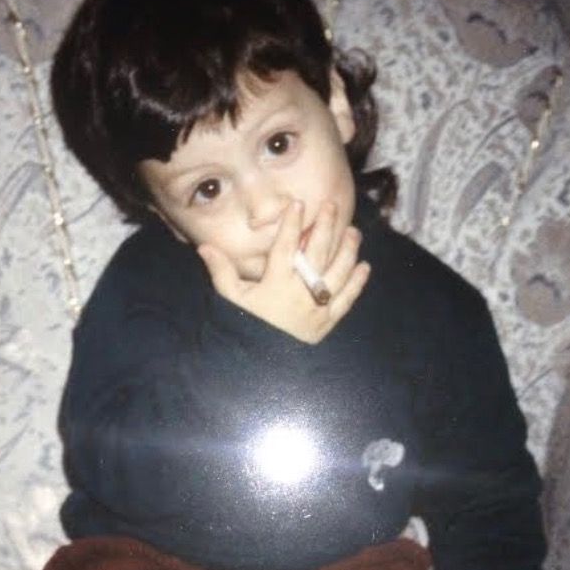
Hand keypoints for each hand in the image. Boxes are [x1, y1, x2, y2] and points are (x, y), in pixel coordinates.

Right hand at [197, 200, 370, 343]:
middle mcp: (300, 292)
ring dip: (347, 250)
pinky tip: (364, 266)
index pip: (285, 247)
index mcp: (275, 284)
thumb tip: (204, 246)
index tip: (298, 203)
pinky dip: (357, 283)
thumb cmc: (245, 326)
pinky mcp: (327, 322)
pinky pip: (346, 300)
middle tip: (332, 205)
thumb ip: (221, 271)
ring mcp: (316, 307)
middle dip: (326, 226)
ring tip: (353, 231)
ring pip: (338, 273)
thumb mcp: (230, 299)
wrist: (261, 365)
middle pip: (317, 253)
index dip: (291, 224)